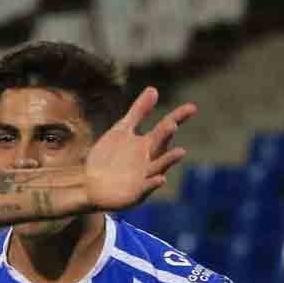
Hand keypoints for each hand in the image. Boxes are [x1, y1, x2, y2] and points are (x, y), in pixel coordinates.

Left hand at [82, 86, 192, 210]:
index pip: (165, 128)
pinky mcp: (136, 193)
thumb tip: (153, 89)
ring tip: (181, 151)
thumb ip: (138, 112)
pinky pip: (147, 188)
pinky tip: (160, 178)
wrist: (90, 184)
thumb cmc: (109, 157)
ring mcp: (144, 176)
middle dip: (165, 135)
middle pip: (160, 145)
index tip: (193, 107)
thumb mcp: (122, 131)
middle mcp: (150, 159)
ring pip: (159, 167)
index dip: (178, 117)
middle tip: (171, 123)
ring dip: (168, 160)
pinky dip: (153, 183)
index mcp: (147, 143)